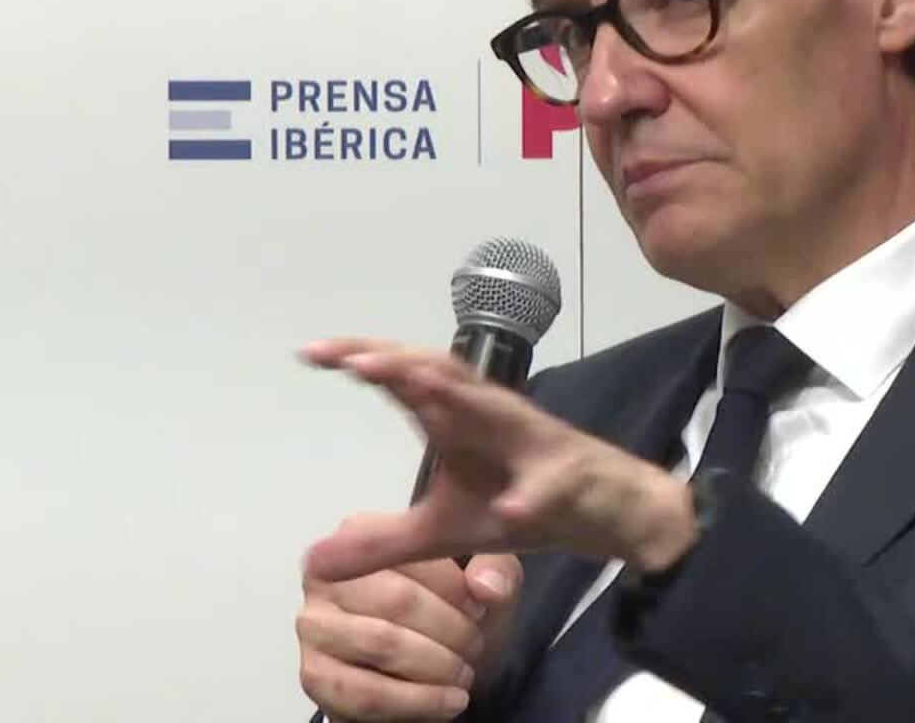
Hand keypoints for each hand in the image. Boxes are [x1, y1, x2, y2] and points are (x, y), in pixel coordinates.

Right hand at [297, 552, 520, 720]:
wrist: (425, 667)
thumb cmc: (450, 610)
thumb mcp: (483, 579)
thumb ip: (497, 570)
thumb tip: (486, 586)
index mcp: (360, 533)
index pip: (412, 553)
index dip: (455, 588)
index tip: (481, 610)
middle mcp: (325, 574)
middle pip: (397, 600)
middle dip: (450, 631)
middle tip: (476, 649)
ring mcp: (313, 625)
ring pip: (382, 644)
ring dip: (436, 667)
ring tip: (464, 676)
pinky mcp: (313, 674)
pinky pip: (364, 694)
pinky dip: (416, 702)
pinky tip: (446, 702)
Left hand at [299, 338, 697, 584]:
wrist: (603, 513)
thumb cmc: (519, 504)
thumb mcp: (440, 534)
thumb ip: (380, 544)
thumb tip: (312, 563)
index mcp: (454, 421)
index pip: (401, 379)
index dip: (360, 359)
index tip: (310, 352)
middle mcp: (487, 416)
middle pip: (437, 373)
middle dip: (394, 361)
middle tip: (347, 358)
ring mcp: (528, 441)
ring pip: (491, 409)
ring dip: (453, 395)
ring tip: (410, 383)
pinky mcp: (565, 477)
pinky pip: (547, 485)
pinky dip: (530, 493)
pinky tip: (510, 506)